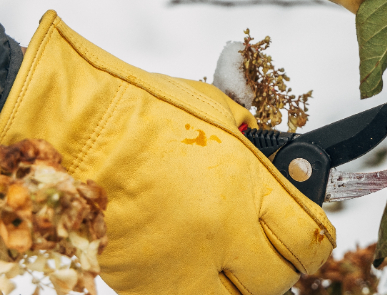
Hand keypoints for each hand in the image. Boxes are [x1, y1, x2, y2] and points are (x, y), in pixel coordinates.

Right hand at [0, 11, 333, 294]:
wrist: (70, 128)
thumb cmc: (139, 109)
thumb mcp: (215, 110)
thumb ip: (251, 142)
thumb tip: (275, 161)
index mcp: (246, 183)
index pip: (308, 238)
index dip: (317, 243)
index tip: (313, 240)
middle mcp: (220, 230)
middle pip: (276, 282)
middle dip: (279, 270)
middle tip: (270, 254)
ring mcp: (179, 262)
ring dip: (237, 288)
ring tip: (230, 267)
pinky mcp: (140, 283)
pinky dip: (192, 289)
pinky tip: (188, 266)